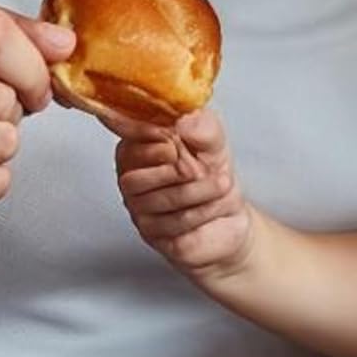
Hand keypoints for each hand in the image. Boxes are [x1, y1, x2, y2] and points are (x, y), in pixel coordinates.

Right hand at [111, 107, 252, 277]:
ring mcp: (137, 209)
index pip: (127, 140)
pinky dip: (203, 211)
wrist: (229, 212)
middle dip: (180, 170)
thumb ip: (201, 126)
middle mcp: (129, 178)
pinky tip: (215, 204)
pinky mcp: (153, 234)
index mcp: (136, 146)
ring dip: (199, 190)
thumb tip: (184, 121)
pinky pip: (173, 223)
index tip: (181, 141)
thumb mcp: (213, 140)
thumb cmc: (212, 170)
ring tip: (220, 184)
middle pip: (135, 178)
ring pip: (158, 201)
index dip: (159, 139)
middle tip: (205, 167)